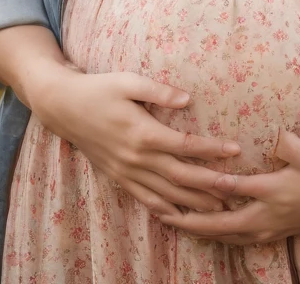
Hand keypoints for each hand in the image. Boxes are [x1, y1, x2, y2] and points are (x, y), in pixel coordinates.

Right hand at [26, 65, 241, 214]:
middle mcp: (136, 157)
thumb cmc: (99, 89)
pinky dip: (163, 209)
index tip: (235, 150)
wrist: (64, 107)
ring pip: (165, 193)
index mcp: (143, 132)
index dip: (211, 149)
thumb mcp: (128, 81)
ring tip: (218, 210)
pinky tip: (180, 217)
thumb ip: (158, 91)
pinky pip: (144, 199)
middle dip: (209, 185)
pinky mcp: (118, 177)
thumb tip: (187, 98)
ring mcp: (126, 171)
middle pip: (180, 176)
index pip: (185, 145)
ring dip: (192, 203)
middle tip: (235, 191)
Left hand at [152, 126, 299, 244]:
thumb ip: (287, 143)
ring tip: (179, 227)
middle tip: (164, 216)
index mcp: (273, 191)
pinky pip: (244, 239)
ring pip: (231, 236)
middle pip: (222, 223)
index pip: (232, 190)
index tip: (179, 182)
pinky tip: (214, 235)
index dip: (205, 186)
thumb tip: (273, 134)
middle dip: (191, 220)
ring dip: (204, 231)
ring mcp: (274, 226)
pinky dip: (224, 237)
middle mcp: (269, 214)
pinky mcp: (281, 230)